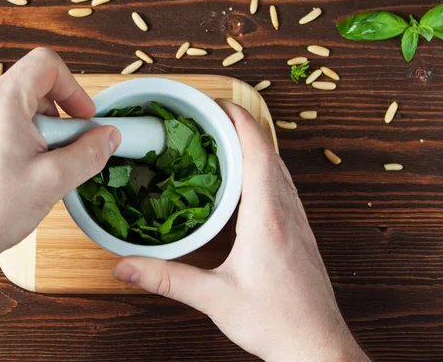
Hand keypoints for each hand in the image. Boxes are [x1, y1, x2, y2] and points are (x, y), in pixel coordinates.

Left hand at [0, 48, 120, 267]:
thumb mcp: (53, 181)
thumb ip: (89, 153)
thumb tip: (110, 136)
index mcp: (1, 102)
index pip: (46, 64)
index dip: (74, 88)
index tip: (83, 119)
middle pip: (32, 90)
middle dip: (58, 120)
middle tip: (63, 157)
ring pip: (14, 112)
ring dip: (37, 135)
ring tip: (37, 173)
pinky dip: (14, 143)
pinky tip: (14, 179)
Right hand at [113, 101, 368, 361]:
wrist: (316, 346)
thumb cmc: (276, 322)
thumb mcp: (215, 299)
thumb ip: (167, 279)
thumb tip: (126, 267)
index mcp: (267, 218)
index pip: (257, 152)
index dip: (240, 122)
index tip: (219, 105)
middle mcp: (287, 212)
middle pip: (269, 153)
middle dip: (243, 128)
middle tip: (213, 119)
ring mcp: (298, 221)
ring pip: (279, 169)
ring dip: (256, 148)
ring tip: (227, 142)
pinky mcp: (300, 233)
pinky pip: (283, 187)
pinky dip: (265, 171)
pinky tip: (248, 183)